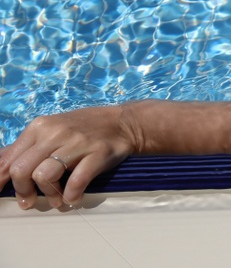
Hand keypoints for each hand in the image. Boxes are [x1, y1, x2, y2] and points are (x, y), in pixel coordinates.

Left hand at [1, 106, 137, 210]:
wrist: (124, 122)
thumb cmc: (82, 129)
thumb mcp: (50, 131)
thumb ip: (24, 148)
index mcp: (40, 127)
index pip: (9, 160)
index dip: (1, 182)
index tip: (0, 194)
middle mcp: (56, 133)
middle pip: (22, 170)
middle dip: (23, 192)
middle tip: (29, 202)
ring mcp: (78, 142)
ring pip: (45, 176)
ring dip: (48, 196)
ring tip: (56, 200)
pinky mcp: (99, 153)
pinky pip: (76, 181)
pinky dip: (71, 195)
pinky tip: (74, 197)